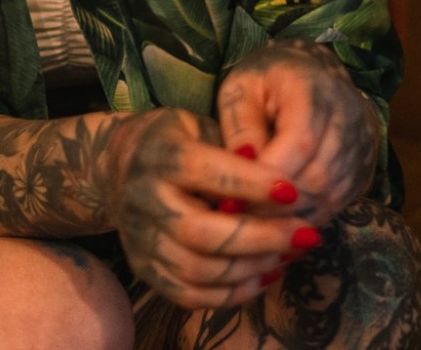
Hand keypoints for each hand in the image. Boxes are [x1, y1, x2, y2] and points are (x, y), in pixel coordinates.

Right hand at [99, 107, 324, 309]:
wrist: (114, 168)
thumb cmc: (174, 140)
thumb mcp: (200, 124)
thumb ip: (235, 147)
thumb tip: (282, 180)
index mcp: (160, 155)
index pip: (206, 173)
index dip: (252, 184)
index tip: (294, 191)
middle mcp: (144, 200)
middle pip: (202, 232)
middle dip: (261, 237)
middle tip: (306, 233)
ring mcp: (141, 240)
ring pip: (199, 271)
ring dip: (253, 267)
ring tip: (291, 253)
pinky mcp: (144, 268)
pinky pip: (190, 296)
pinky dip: (233, 293)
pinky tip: (266, 273)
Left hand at [215, 38, 378, 228]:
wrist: (312, 77)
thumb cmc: (267, 82)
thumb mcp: (241, 89)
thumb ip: (241, 126)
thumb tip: (241, 166)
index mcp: (314, 90)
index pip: (301, 141)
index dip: (268, 175)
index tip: (232, 198)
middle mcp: (347, 120)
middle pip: (317, 176)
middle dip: (275, 204)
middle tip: (238, 220)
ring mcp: (359, 148)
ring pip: (328, 197)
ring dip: (288, 217)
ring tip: (252, 224)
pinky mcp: (360, 171)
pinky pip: (334, 206)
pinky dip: (303, 220)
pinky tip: (275, 225)